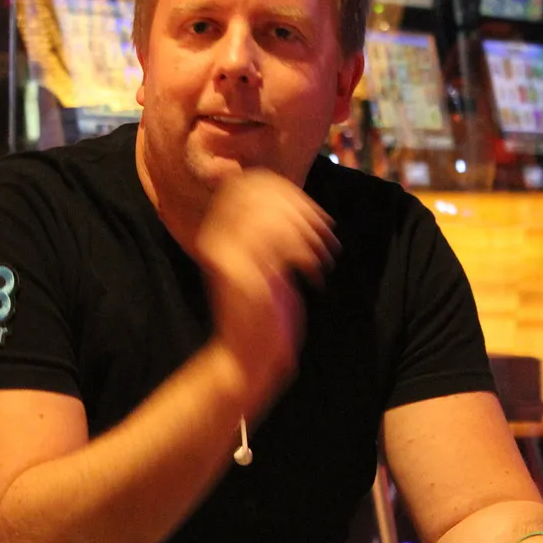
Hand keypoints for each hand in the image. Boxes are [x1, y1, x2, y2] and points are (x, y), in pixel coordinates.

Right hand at [195, 169, 336, 406]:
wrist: (249, 359)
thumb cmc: (263, 313)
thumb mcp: (269, 261)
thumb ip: (273, 231)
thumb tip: (295, 201)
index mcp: (220, 231)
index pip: (250, 183)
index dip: (288, 191)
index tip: (316, 214)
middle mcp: (216, 239)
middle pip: (260, 193)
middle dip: (302, 209)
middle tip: (325, 233)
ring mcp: (226, 256)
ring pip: (271, 217)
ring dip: (307, 233)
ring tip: (324, 255)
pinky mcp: (242, 277)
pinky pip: (278, 245)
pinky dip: (305, 254)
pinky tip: (314, 273)